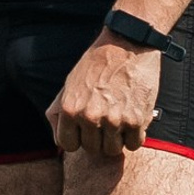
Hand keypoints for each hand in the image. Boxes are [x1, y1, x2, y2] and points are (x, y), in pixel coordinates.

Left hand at [50, 34, 162, 157]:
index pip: (68, 145)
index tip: (86, 129)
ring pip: (113, 150)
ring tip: (120, 120)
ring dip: (117, 139)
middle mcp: (89, 117)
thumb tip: (57, 140)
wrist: (127, 44)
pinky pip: (134, 144)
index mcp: (70, 109)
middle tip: (106, 120)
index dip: (78, 138)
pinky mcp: (136, 120)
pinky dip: (135, 136)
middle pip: (92, 149)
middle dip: (98, 138)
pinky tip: (133, 120)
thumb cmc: (97, 64)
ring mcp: (114, 120)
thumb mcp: (69, 84)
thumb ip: (59, 112)